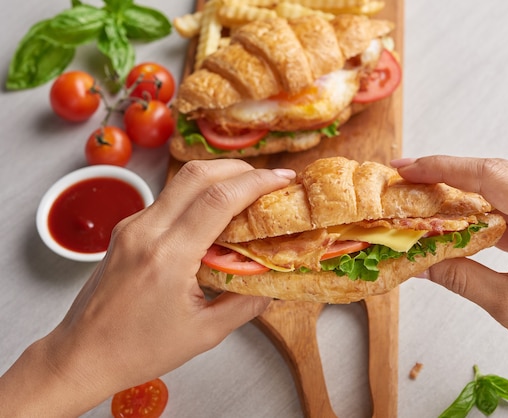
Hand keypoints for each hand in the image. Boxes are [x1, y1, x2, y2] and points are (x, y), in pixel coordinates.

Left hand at [0, 160, 295, 415]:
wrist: (83, 354)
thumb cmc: (139, 349)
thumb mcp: (205, 333)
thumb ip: (246, 304)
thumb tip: (276, 285)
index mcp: (167, 257)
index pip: (218, 199)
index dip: (257, 182)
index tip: (283, 179)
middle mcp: (146, 231)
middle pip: (198, 173)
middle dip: (240, 168)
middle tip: (269, 180)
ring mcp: (132, 226)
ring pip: (181, 181)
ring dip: (219, 177)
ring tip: (247, 192)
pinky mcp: (127, 228)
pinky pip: (168, 199)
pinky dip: (198, 195)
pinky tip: (214, 213)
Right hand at [392, 156, 507, 397]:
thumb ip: (459, 276)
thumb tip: (417, 260)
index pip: (488, 176)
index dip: (441, 168)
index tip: (407, 169)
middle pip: (495, 174)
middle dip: (446, 174)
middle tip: (407, 181)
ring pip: (504, 187)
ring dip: (463, 192)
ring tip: (424, 200)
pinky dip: (483, 210)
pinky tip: (457, 221)